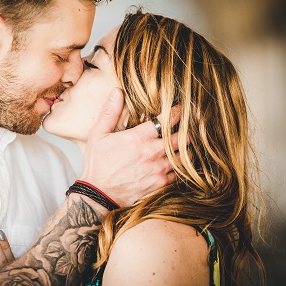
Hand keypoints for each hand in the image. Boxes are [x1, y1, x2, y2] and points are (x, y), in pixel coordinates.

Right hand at [80, 88, 181, 206]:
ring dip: (185, 149)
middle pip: (182, 138)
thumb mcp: (98, 134)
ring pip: (184, 156)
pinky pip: (179, 173)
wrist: (99, 194)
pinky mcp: (160, 184)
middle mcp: (152, 153)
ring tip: (184, 144)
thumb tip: (117, 91)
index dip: (177, 112)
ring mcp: (158, 170)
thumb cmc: (98, 163)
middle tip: (187, 126)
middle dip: (186, 131)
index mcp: (138, 138)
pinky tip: (176, 162)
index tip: (179, 109)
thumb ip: (110, 112)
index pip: (167, 120)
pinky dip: (180, 166)